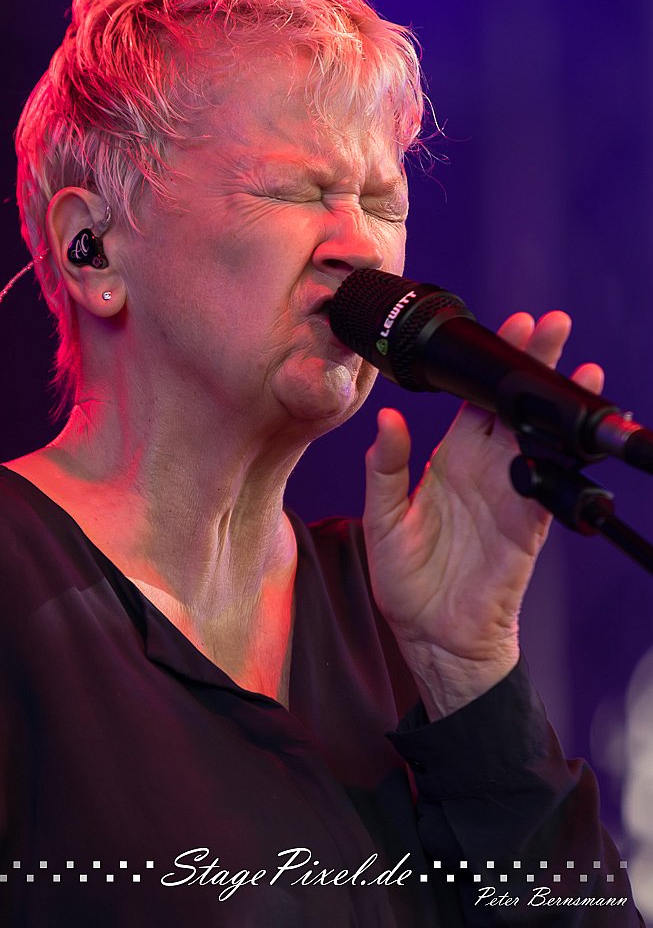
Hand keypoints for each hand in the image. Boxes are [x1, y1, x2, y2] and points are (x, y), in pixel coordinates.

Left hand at [363, 310, 603, 720]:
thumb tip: (386, 421)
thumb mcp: (382, 520)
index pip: (475, 401)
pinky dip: (564, 460)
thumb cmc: (406, 579)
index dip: (488, 365)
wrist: (433, 636)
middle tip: (552, 324)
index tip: (507, 328)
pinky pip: (550, 486)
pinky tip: (574, 431)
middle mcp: (485, 470)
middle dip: (533, 365)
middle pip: (514, 407)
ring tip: (579, 367)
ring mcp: (510, 495)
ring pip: (540, 438)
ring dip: (557, 403)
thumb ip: (384, 470)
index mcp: (450, 460)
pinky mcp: (527, 527)